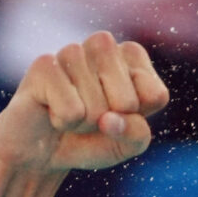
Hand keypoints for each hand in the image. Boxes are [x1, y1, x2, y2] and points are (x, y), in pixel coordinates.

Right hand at [0, 32, 168, 174]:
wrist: (42, 150)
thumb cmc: (89, 140)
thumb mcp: (126, 144)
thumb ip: (137, 135)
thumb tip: (110, 120)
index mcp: (132, 57)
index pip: (155, 95)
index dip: (137, 119)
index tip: (119, 116)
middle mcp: (104, 46)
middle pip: (127, 101)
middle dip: (110, 123)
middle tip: (91, 118)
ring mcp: (73, 51)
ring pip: (97, 108)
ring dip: (84, 124)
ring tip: (71, 114)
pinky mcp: (45, 64)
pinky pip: (71, 110)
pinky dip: (63, 122)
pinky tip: (52, 111)